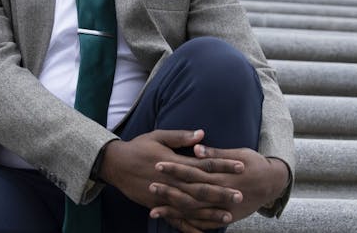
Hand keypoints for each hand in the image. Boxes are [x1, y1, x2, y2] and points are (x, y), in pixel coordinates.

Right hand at [98, 130, 246, 230]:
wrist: (116, 164)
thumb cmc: (138, 147)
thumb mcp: (158, 136)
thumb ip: (181, 137)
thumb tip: (202, 134)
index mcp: (175, 162)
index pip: (205, 164)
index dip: (223, 165)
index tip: (241, 166)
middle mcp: (172, 181)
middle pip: (201, 189)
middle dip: (222, 193)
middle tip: (240, 196)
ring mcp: (165, 196)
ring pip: (191, 208)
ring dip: (210, 213)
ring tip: (228, 216)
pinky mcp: (158, 206)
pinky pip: (176, 220)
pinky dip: (190, 227)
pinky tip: (203, 232)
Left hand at [149, 146, 290, 230]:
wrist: (273, 184)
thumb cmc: (255, 164)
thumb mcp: (239, 153)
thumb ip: (216, 153)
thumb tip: (196, 148)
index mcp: (223, 175)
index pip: (194, 172)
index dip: (175, 168)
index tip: (158, 165)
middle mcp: (222, 194)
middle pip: (190, 194)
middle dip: (170, 191)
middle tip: (151, 186)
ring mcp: (224, 209)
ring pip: (195, 212)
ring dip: (174, 211)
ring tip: (154, 210)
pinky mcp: (226, 218)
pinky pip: (204, 224)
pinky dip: (188, 225)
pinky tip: (174, 223)